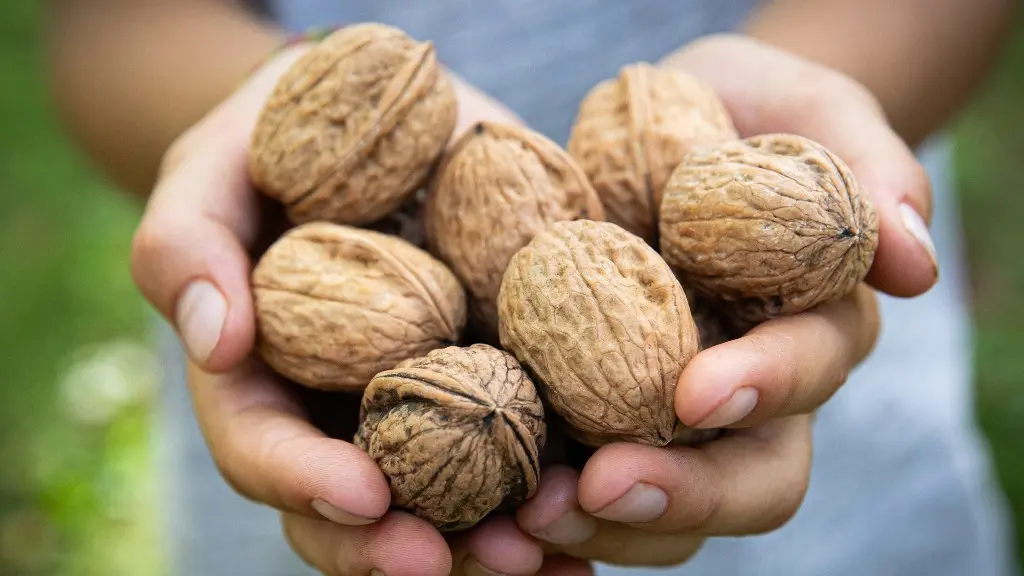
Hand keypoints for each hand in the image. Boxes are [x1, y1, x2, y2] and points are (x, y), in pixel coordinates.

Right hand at [130, 42, 575, 574]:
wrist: (372, 120)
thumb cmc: (274, 141)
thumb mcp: (213, 169)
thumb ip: (187, 244)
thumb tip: (218, 340)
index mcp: (263, 380)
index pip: (266, 450)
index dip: (307, 482)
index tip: (367, 495)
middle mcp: (340, 413)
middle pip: (359, 509)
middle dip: (408, 547)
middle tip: (475, 560)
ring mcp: (418, 404)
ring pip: (444, 503)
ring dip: (494, 543)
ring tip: (554, 559)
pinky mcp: (491, 379)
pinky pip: (518, 451)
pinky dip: (552, 493)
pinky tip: (598, 517)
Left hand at [516, 34, 910, 566]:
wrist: (667, 127)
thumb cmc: (743, 112)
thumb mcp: (808, 111)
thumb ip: (866, 169)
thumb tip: (916, 263)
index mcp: (809, 324)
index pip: (806, 371)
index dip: (763, 388)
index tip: (695, 393)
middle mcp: (751, 391)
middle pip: (752, 478)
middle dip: (685, 492)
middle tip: (600, 487)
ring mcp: (674, 418)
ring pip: (671, 510)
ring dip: (606, 523)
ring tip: (528, 512)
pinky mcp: (597, 417)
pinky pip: (586, 491)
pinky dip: (549, 512)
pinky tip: (495, 517)